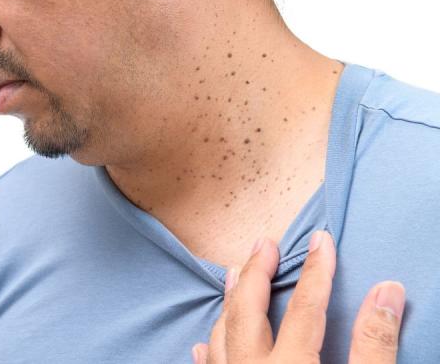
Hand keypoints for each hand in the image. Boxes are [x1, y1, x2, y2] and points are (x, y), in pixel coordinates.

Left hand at [192, 230, 404, 362]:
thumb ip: (373, 344)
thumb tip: (386, 290)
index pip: (304, 308)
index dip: (315, 272)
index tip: (321, 240)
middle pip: (248, 314)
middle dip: (256, 275)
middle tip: (262, 244)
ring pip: (222, 338)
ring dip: (229, 305)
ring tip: (233, 276)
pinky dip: (211, 350)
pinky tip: (205, 342)